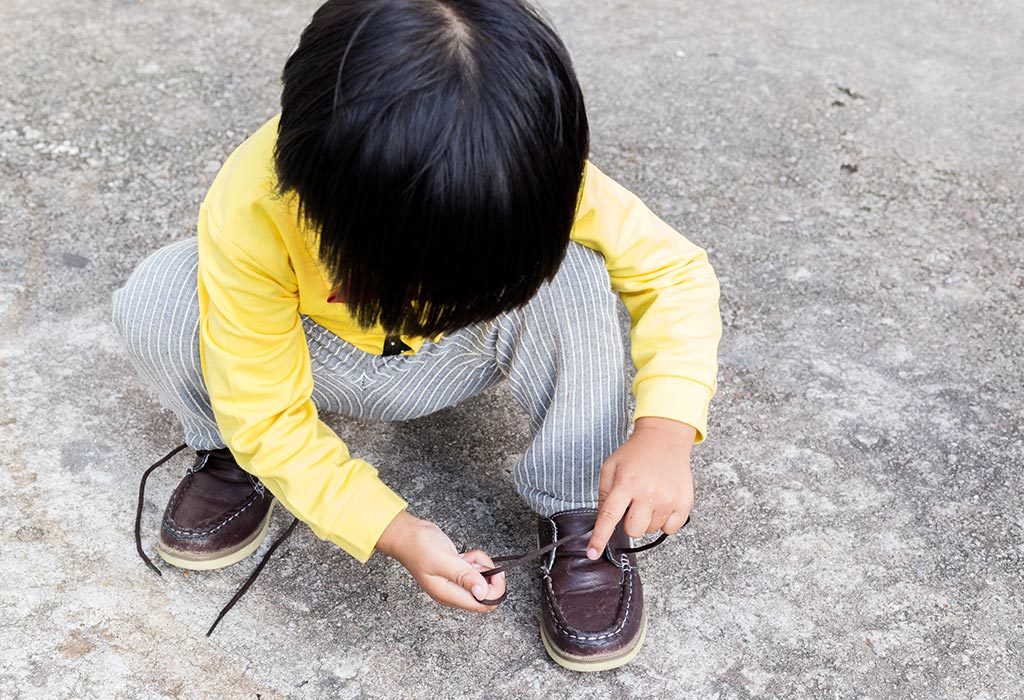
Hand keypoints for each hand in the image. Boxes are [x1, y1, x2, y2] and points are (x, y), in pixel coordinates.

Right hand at [376, 511, 505, 611]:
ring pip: (482, 580)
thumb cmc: (418, 547)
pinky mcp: (456, 572)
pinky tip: (464, 555)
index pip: (482, 604)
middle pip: (485, 594)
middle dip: (489, 576)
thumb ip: (464, 577)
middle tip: (477, 561)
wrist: (406, 534)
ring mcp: (455, 583)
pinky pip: (475, 571)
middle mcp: (453, 592)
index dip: (495, 590)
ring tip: (467, 556)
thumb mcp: (443, 560)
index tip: (496, 572)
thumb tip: (482, 592)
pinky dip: (475, 561)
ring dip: (481, 565)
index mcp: (448, 595)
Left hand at [586, 417, 695, 558]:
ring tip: (649, 497)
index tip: (592, 553)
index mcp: (626, 483)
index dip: (599, 538)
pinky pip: (669, 529)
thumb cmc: (635, 454)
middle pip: (633, 530)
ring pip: (651, 530)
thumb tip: (602, 521)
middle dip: (629, 522)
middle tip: (633, 504)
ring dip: (647, 519)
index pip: (609, 516)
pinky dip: (664, 521)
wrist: (665, 438)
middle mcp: (648, 492)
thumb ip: (604, 495)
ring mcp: (668, 498)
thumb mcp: (611, 467)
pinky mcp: (684, 503)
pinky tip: (662, 502)